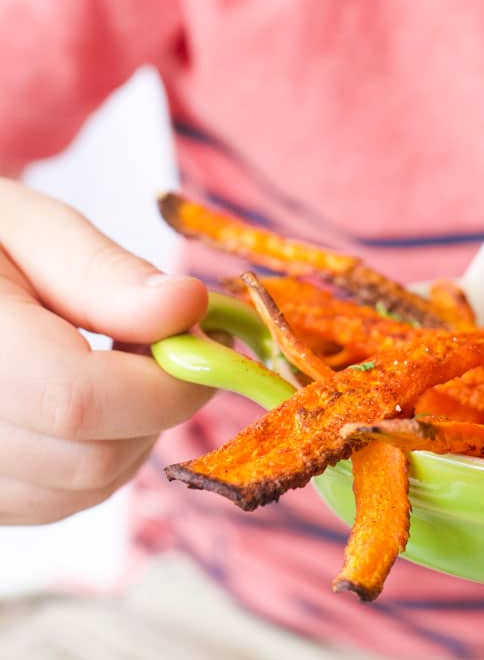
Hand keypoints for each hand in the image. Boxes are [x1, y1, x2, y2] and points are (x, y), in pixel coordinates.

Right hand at [0, 178, 211, 524]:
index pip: (78, 399)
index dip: (166, 379)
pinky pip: (56, 501)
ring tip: (119, 359)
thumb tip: (188, 308)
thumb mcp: (28, 226)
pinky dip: (98, 455)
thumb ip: (103, 273)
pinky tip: (90, 397)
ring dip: (135, 432)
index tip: (209, 337)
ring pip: (83, 491)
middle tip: (166, 337)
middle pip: (91, 459)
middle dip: (160, 402)